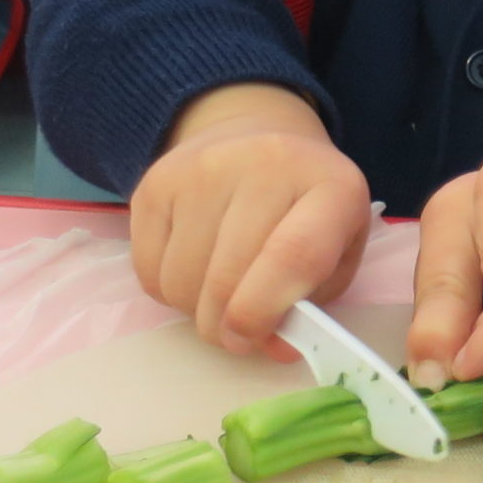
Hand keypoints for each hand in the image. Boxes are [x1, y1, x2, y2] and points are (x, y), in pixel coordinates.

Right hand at [129, 82, 371, 357]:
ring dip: (196, 309)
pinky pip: (147, 269)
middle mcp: (267, 164)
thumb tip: (270, 346)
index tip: (250, 340)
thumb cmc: (305, 211)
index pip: (296, 254)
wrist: (256, 136)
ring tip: (220, 291)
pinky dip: (168, 289)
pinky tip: (194, 266)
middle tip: (237, 335)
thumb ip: (310, 304)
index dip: (266, 312)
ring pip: (180, 280)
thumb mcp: (335, 253)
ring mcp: (205, 167)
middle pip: (226, 277)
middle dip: (225, 328)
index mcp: (332, 187)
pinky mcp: (157, 180)